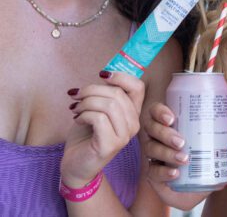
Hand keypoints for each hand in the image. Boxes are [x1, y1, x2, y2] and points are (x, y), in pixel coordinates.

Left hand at [61, 70, 143, 186]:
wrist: (75, 167)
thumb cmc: (86, 136)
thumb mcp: (97, 110)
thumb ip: (105, 95)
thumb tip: (103, 74)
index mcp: (133, 113)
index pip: (138, 87)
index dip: (121, 76)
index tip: (102, 74)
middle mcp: (134, 124)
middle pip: (118, 94)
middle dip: (92, 90)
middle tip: (76, 95)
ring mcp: (124, 136)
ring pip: (109, 105)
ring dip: (86, 102)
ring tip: (75, 108)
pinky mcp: (111, 145)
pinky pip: (99, 119)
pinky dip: (84, 115)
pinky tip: (77, 120)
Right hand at [143, 101, 226, 210]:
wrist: (197, 187)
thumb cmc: (204, 158)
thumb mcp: (217, 145)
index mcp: (170, 123)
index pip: (156, 111)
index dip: (160, 112)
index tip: (172, 118)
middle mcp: (158, 136)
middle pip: (152, 129)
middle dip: (165, 134)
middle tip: (182, 141)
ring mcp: (154, 154)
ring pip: (151, 149)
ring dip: (167, 153)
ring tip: (184, 158)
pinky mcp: (153, 173)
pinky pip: (153, 171)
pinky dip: (164, 172)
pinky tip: (175, 173)